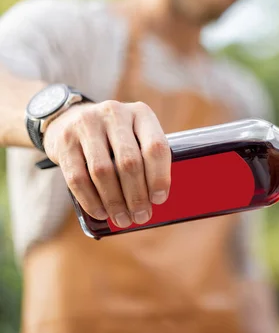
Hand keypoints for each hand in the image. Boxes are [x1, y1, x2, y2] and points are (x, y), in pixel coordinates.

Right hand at [43, 101, 170, 227]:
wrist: (70, 119)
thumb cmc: (114, 138)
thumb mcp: (135, 136)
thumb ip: (146, 159)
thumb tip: (156, 200)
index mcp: (141, 113)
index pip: (155, 147)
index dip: (159, 177)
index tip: (159, 200)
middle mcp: (115, 113)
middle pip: (129, 162)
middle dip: (137, 196)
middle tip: (141, 217)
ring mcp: (87, 124)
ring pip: (103, 171)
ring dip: (115, 201)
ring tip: (122, 219)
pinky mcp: (64, 140)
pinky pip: (77, 177)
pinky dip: (91, 200)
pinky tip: (101, 212)